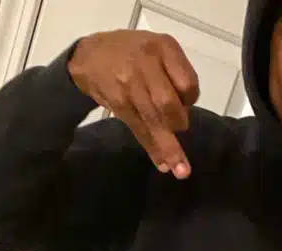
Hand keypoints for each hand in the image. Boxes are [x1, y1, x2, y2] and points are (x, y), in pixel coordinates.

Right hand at [68, 31, 199, 178]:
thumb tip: (186, 112)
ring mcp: (130, 86)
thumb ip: (175, 74)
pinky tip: (162, 164)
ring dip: (169, 149)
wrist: (91, 57)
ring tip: (181, 171)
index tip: (186, 104)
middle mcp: (147, 65)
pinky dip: (152, 149)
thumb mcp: (158, 48)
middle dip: (178, 124)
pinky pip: (139, 130)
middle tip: (181, 131)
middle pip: (168, 104)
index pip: (187, 83)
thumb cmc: (133, 54)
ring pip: (154, 121)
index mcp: (163, 48)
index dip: (191, 99)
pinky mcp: (119, 105)